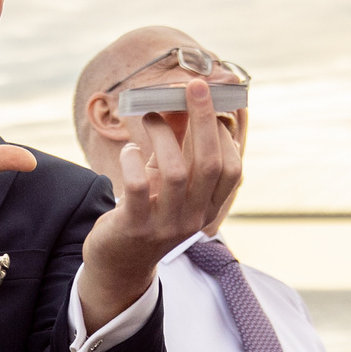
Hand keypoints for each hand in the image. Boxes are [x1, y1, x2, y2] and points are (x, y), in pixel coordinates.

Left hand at [77, 78, 243, 326]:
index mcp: (208, 207)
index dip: (224, 134)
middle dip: (204, 119)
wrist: (119, 265)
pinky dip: (133, 159)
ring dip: (163, 135)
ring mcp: (166, 225)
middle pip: (209, 164)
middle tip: (194, 86)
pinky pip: (138, 187)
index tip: (212, 103)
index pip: (232, 169)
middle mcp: (193, 218)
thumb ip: (180, 148)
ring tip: (149, 116)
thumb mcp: (168, 182)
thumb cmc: (146, 213)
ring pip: (175, 172)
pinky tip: (129, 149)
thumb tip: (184, 102)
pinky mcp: (135, 227)